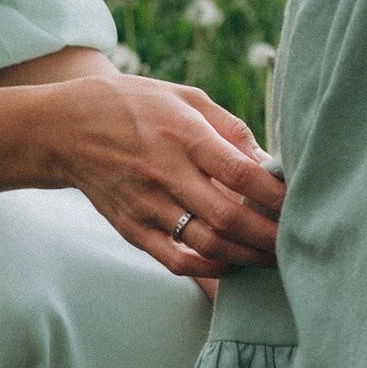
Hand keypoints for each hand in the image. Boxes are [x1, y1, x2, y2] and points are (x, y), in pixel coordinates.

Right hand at [50, 74, 283, 280]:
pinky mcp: (132, 229)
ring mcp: (146, 205)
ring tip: (274, 256)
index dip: (276, 194)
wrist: (66, 128)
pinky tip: (232, 263)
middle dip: (270, 235)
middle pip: (229, 217)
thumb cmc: (137, 106)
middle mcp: (165, 172)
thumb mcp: (186, 98)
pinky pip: (176, 261)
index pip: (241, 173)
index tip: (300, 202)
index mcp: (183, 134)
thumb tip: (271, 162)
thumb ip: (231, 128)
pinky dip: (210, 269)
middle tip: (297, 240)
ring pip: (207, 245)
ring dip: (248, 257)